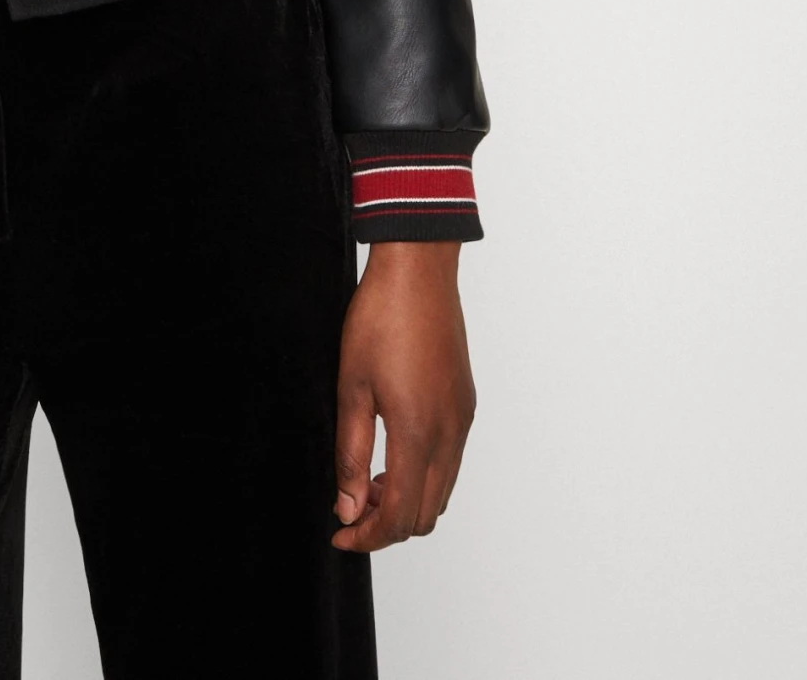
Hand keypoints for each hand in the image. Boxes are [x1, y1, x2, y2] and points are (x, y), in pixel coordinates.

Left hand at [331, 240, 474, 551]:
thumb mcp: (351, 387)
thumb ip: (351, 454)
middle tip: (351, 509)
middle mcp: (449, 432)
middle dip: (388, 525)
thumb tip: (349, 507)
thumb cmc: (380, 318)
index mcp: (418, 432)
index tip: (340, 533)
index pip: (401, 516)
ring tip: (369, 480)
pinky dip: (424, 475)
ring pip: (442, 490)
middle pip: (427, 514)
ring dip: (407, 500)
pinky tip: (394, 451)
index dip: (368, 537)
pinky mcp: (466, 403)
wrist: (418, 269)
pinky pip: (451, 461)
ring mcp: (462, 418)